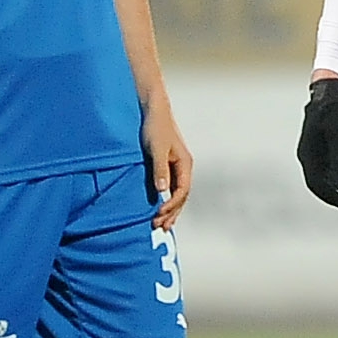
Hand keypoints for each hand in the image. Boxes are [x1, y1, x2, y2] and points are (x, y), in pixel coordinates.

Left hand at [143, 100, 192, 228]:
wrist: (153, 111)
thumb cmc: (155, 127)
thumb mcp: (156, 148)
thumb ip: (159, 169)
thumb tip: (163, 190)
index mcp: (185, 164)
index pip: (182, 190)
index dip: (172, 205)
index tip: (159, 214)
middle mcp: (183, 167)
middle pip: (181, 196)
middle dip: (172, 213)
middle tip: (159, 227)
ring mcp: (176, 168)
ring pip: (176, 194)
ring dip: (169, 210)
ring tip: (160, 225)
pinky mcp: (167, 166)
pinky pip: (170, 189)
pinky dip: (165, 201)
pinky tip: (158, 209)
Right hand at [297, 75, 337, 207]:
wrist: (328, 92)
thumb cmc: (333, 111)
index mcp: (308, 154)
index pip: (316, 183)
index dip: (330, 196)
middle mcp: (308, 156)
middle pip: (319, 183)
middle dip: (336, 195)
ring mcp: (314, 153)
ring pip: (324, 178)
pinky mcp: (321, 148)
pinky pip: (329, 169)